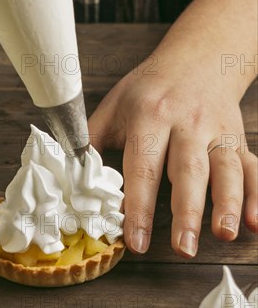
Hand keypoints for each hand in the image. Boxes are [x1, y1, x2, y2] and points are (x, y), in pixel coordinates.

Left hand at [89, 0, 257, 257]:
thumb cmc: (148, 90)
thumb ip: (91, 142)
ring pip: (226, 169)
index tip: (136, 241)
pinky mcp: (238, 139)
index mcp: (150, 118)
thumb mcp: (113, 108)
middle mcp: (187, 124)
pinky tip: (256, 224)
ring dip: (228, 203)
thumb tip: (69, 179)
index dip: (139, 206)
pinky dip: (257, 195)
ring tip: (224, 235)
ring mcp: (217, 132)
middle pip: (188, 170)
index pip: (143, 168)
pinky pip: (252, 167)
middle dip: (187, 212)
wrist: (197, 59)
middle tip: (183, 248)